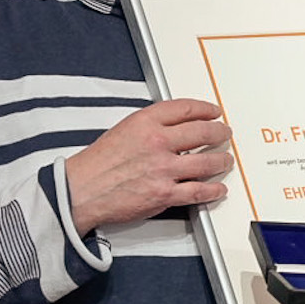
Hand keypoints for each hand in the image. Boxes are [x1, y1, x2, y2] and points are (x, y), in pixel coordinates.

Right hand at [65, 98, 234, 233]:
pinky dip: (213, 190)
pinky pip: (199, 191)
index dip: (206, 109)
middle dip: (220, 133)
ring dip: (222, 161)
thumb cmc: (95, 165)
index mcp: (145, 123)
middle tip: (225, 134)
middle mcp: (158, 143)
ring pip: (208, 162)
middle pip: (203, 132)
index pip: (186, 109)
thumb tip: (173, 126)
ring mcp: (163, 170)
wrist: (79, 192)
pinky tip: (218, 188)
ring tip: (225, 160)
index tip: (213, 112)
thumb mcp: (122, 130)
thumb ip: (149, 126)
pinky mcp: (164, 195)